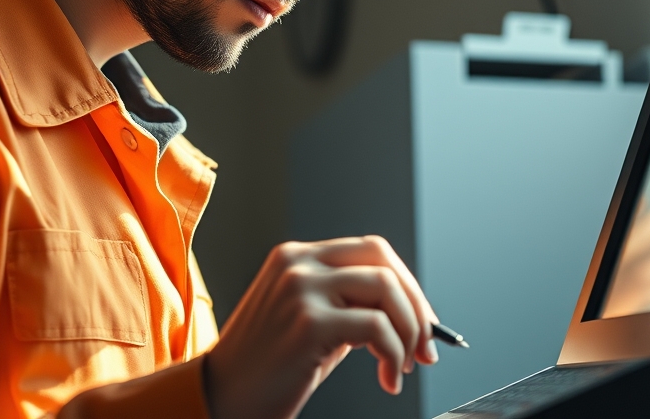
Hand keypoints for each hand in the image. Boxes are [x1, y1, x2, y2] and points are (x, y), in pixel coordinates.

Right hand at [203, 235, 439, 418]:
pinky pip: (376, 328)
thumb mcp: (310, 320)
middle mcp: (298, 263)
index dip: (407, 284)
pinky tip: (387, 377)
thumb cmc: (268, 367)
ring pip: (386, 289)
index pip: (371, 250)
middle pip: (383, 258)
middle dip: (416, 303)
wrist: (223, 398)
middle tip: (425, 344)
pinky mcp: (308, 322)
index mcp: (296, 256)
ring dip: (409, 331)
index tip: (422, 320)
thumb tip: (410, 311)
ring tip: (403, 363)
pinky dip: (394, 354)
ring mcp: (301, 289)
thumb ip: (349, 303)